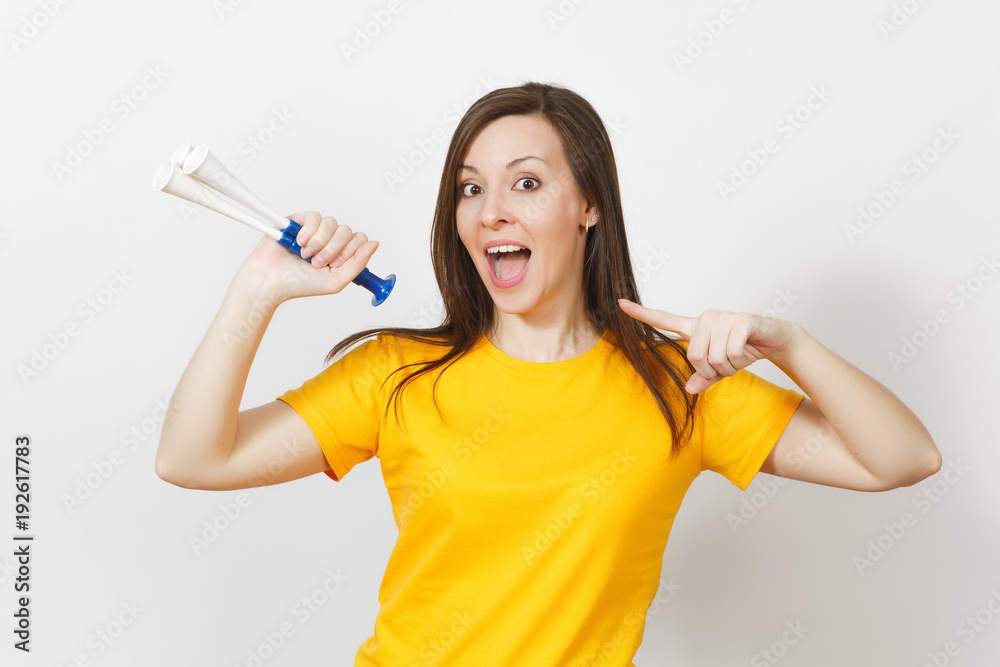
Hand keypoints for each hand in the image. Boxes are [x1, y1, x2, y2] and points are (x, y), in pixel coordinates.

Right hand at [234, 211, 379, 300]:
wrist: (271, 281)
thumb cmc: (299, 284)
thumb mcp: (337, 281)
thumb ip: (358, 263)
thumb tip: (375, 244)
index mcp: (340, 253)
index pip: (359, 240)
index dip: (350, 251)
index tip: (336, 264)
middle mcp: (329, 240)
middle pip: (347, 231)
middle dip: (333, 249)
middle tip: (317, 262)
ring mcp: (314, 230)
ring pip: (332, 223)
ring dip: (320, 242)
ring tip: (306, 255)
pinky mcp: (299, 221)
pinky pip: (315, 217)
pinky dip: (309, 232)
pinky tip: (300, 243)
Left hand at [617, 299, 799, 392]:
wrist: (773, 339)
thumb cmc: (742, 350)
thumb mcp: (720, 368)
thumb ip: (704, 378)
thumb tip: (689, 388)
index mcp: (695, 327)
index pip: (663, 319)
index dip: (641, 314)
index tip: (619, 303)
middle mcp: (705, 318)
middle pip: (694, 356)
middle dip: (711, 370)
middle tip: (725, 364)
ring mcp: (723, 317)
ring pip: (713, 357)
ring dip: (727, 366)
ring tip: (737, 356)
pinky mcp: (741, 319)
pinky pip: (731, 351)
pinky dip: (739, 358)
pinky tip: (747, 348)